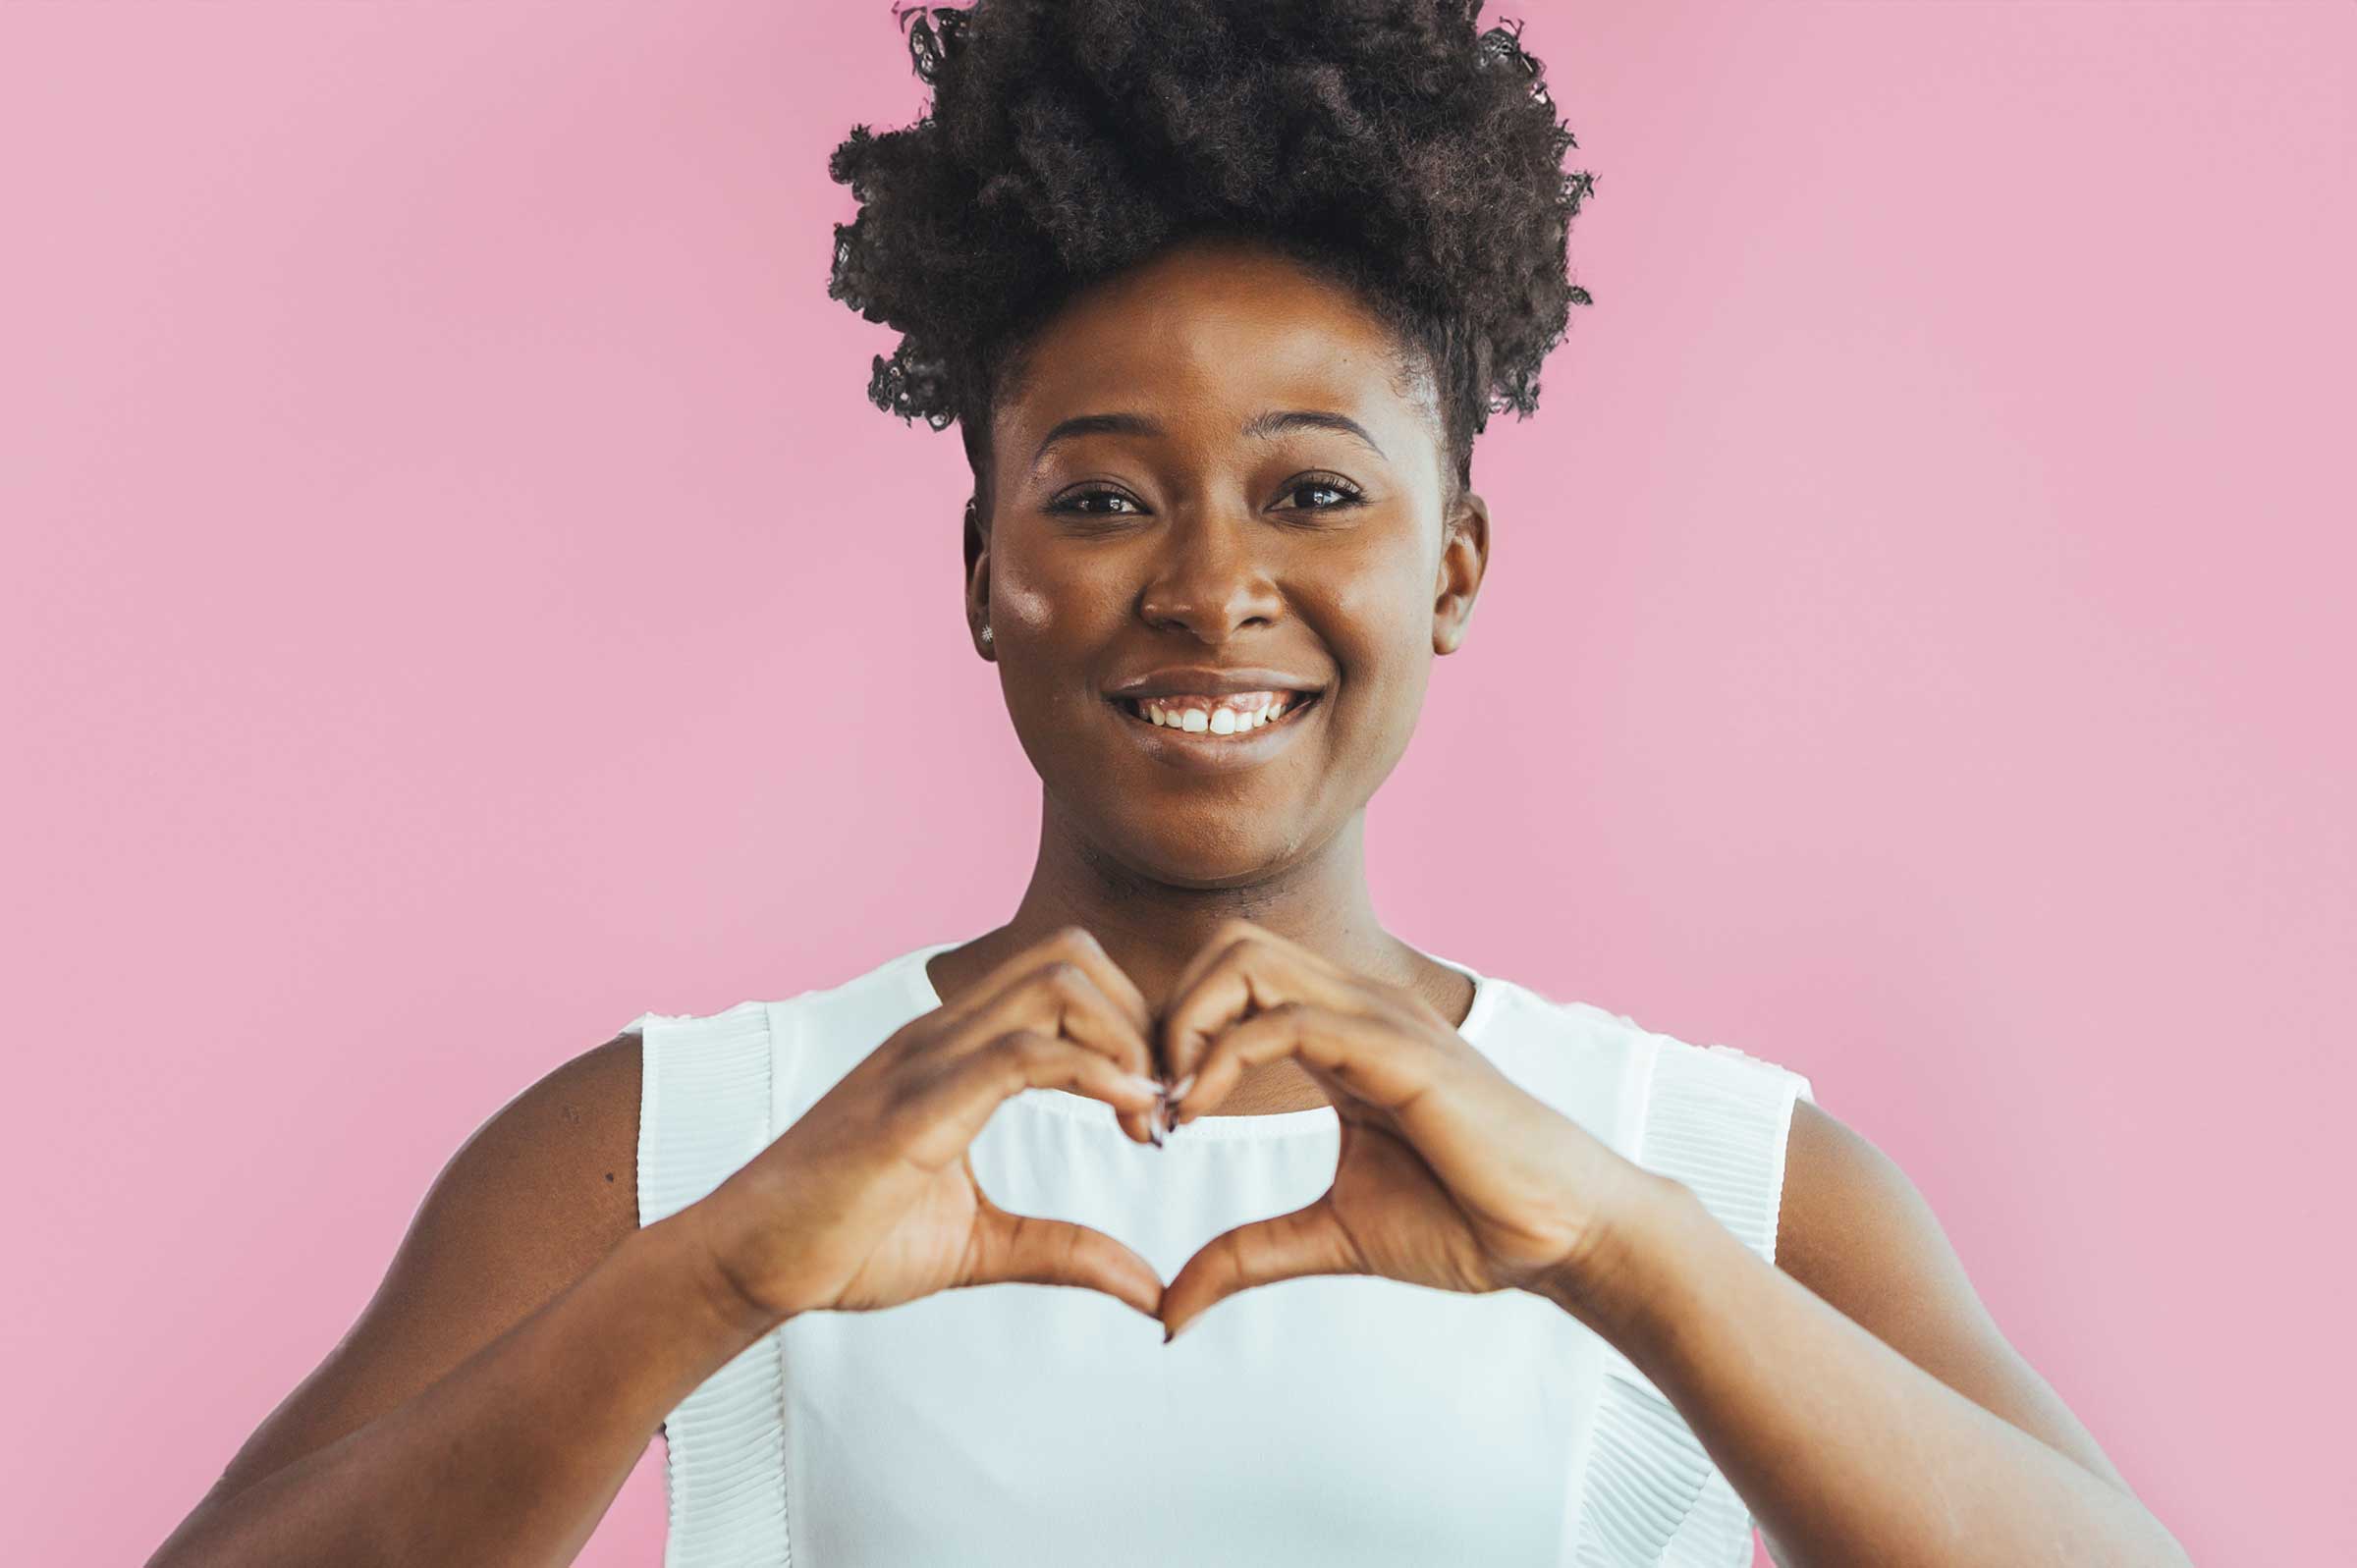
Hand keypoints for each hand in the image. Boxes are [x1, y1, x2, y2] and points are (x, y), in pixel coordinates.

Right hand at [687, 926, 1168, 1331]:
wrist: (748, 1263)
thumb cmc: (844, 1242)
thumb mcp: (981, 1245)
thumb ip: (1063, 1252)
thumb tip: (1149, 1292)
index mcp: (955, 1050)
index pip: (1065, 975)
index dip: (1131, 1026)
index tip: (1158, 1108)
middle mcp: (943, 1035)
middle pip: (1072, 954)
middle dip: (1141, 1018)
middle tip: (1162, 1107)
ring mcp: (926, 1060)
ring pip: (1056, 983)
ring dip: (1126, 1040)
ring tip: (1148, 1119)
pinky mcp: (914, 1106)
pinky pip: (1021, 1054)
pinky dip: (1094, 1073)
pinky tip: (1128, 1115)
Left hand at [1155, 918, 1655, 1340]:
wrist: (1561, 1237)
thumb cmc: (1465, 1223)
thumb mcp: (1328, 1237)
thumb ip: (1246, 1255)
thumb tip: (1167, 1310)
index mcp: (1340, 1035)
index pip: (1230, 981)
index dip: (1171, 1039)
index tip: (1153, 1123)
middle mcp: (1355, 1009)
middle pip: (1226, 947)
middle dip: (1164, 1016)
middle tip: (1150, 1105)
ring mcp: (1378, 1020)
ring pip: (1244, 960)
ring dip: (1184, 1025)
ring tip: (1173, 1107)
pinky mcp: (1398, 1050)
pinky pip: (1287, 1018)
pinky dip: (1222, 1057)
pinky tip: (1200, 1113)